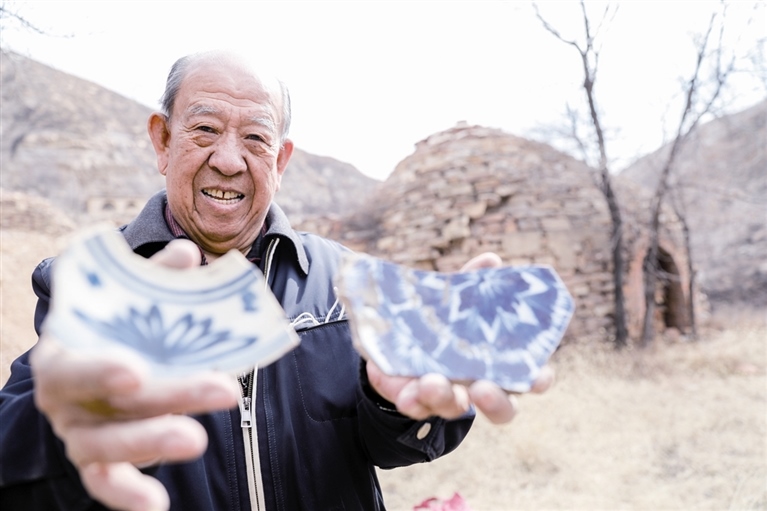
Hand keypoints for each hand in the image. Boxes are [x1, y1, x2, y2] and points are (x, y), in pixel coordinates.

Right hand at [31, 240, 239, 510]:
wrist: (102, 364)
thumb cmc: (119, 326)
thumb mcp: (133, 299)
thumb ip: (158, 279)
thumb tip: (188, 255)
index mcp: (65, 352)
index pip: (74, 365)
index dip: (100, 370)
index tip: (136, 372)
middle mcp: (66, 399)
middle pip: (111, 406)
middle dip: (169, 398)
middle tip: (223, 389)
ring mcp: (80, 434)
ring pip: (108, 448)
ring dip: (154, 442)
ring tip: (197, 438)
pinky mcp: (99, 462)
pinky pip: (108, 485)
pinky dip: (129, 496)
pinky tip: (157, 506)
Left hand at [365, 252, 555, 424]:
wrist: (398, 340)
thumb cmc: (444, 320)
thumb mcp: (457, 299)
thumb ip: (472, 284)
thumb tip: (491, 260)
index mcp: (501, 364)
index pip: (531, 378)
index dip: (538, 379)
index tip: (537, 377)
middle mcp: (480, 388)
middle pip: (502, 409)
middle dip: (494, 402)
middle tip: (482, 389)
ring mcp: (449, 397)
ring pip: (454, 408)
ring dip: (445, 397)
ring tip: (431, 382)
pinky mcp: (416, 400)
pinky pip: (414, 404)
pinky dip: (411, 398)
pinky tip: (405, 391)